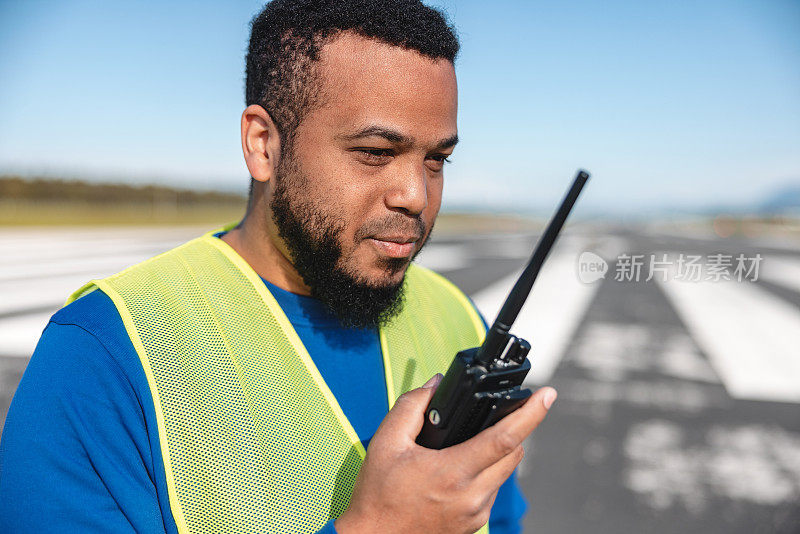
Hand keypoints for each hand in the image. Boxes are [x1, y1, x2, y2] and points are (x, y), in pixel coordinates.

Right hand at [335, 374, 556, 533]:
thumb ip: (412, 407)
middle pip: (514, 453)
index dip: (531, 414)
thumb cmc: (378, 496)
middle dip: (517, 427)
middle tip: (512, 408)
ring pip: (506, 472)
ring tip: (480, 436)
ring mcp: (476, 514)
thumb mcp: (386, 443)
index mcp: (453, 474)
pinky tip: (467, 464)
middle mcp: (472, 497)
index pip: (505, 438)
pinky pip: (493, 489)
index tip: (548, 395)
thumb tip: (437, 385)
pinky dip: (489, 471)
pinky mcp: (474, 525)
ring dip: (502, 450)